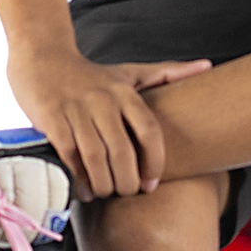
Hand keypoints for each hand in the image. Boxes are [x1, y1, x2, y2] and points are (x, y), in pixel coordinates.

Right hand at [6, 41, 211, 197]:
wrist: (43, 58)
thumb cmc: (91, 74)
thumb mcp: (130, 71)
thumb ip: (168, 73)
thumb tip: (208, 66)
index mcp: (124, 92)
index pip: (149, 132)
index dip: (154, 163)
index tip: (151, 184)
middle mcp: (102, 100)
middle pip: (122, 151)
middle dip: (126, 181)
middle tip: (126, 192)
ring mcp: (76, 110)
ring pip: (95, 157)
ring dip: (102, 183)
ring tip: (105, 192)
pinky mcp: (52, 120)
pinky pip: (69, 156)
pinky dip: (78, 178)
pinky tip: (84, 189)